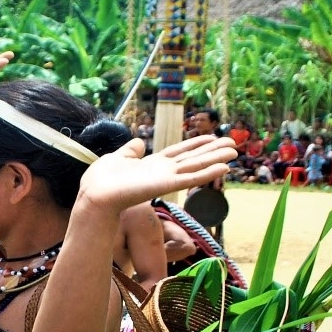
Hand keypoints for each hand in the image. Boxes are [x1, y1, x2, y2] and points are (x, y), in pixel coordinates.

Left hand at [76, 135, 237, 214]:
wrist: (96, 194)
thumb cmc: (102, 180)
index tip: (211, 137)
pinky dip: (207, 173)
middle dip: (212, 151)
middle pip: (193, 159)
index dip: (195, 145)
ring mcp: (166, 179)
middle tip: (233, 143)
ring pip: (197, 167)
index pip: (179, 152)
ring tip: (235, 152)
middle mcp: (163, 172)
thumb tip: (138, 143)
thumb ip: (131, 151)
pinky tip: (223, 168)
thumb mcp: (118, 158)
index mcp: (152, 165)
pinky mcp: (166, 186)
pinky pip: (191, 179)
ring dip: (216, 159)